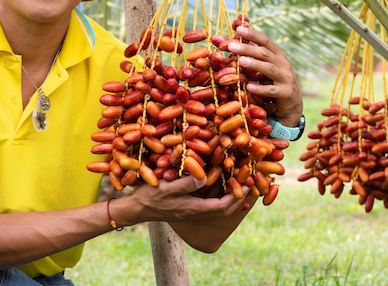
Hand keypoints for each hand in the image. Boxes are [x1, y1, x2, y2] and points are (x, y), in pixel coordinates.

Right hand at [128, 175, 250, 222]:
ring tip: (241, 178)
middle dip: (239, 197)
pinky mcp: (189, 203)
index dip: (237, 197)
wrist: (137, 208)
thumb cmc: (150, 197)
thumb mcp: (167, 187)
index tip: (248, 184)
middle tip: (251, 181)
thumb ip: (186, 183)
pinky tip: (221, 178)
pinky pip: (208, 199)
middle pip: (224, 208)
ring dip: (229, 193)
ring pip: (217, 203)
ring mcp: (193, 208)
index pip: (222, 207)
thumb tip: (205, 177)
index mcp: (194, 209)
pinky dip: (218, 190)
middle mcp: (197, 211)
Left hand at [228, 25, 302, 126]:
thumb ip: (253, 56)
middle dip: (247, 48)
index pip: (265, 40)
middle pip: (264, 53)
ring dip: (254, 64)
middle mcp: (283, 64)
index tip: (238, 28)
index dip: (252, 33)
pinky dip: (260, 88)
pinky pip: (272, 90)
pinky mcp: (286, 93)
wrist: (292, 106)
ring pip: (269, 69)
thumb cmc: (273, 84)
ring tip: (241, 61)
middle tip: (231, 46)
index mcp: (277, 55)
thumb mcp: (265, 68)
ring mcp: (286, 78)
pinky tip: (249, 87)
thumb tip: (236, 39)